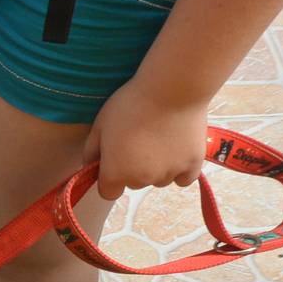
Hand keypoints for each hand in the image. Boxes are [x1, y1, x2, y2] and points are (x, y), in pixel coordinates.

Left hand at [81, 77, 208, 201]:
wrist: (172, 89)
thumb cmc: (130, 104)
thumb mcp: (99, 125)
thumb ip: (91, 151)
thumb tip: (90, 167)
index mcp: (115, 174)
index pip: (108, 192)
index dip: (110, 178)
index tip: (115, 160)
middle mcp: (141, 180)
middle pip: (135, 183)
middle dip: (134, 168)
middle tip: (140, 140)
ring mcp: (168, 174)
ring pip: (159, 180)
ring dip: (158, 168)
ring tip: (161, 139)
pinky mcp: (192, 165)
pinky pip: (184, 178)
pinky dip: (181, 169)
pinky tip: (178, 151)